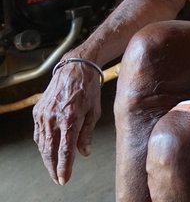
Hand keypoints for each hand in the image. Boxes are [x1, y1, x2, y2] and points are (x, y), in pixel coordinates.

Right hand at [32, 60, 102, 184]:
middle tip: (58, 178)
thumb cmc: (89, 89)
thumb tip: (84, 153)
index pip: (65, 150)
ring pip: (42, 143)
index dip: (64, 167)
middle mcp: (54, 118)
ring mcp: (43, 114)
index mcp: (70, 118)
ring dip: (47, 157)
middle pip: (50, 150)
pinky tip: (48, 150)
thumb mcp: (94, 111)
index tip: (63, 179)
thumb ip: (87, 133)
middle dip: (53, 167)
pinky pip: (38, 133)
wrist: (75, 68)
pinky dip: (43, 144)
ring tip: (54, 167)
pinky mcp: (38, 111)